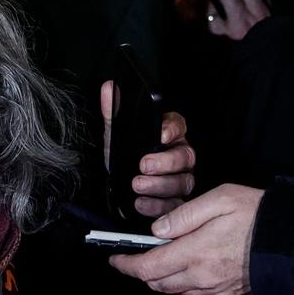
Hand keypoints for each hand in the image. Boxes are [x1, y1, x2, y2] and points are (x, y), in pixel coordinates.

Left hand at [101, 81, 195, 216]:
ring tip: (138, 185)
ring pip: (182, 182)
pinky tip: (141, 203)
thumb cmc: (123, 155)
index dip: (172, 129)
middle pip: (185, 157)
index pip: (178, 126)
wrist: (118, 183)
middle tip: (144, 165)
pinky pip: (174, 205)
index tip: (160, 133)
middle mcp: (179, 156)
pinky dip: (157, 206)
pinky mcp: (175, 200)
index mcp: (169, 135)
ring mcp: (180, 179)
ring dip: (159, 185)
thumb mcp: (114, 134)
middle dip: (165, 162)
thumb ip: (112, 111)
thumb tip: (109, 88)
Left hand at [109, 184, 263, 294]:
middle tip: (134, 257)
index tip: (114, 258)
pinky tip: (185, 266)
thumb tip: (157, 229)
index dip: (126, 265)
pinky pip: (195, 292)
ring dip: (161, 278)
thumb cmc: (258, 216)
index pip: (147, 267)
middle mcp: (202, 276)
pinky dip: (182, 283)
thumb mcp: (218, 200)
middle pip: (157, 283)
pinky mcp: (228, 292)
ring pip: (175, 290)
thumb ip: (183, 216)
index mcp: (194, 253)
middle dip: (141, 272)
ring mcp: (215, 287)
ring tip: (158, 259)